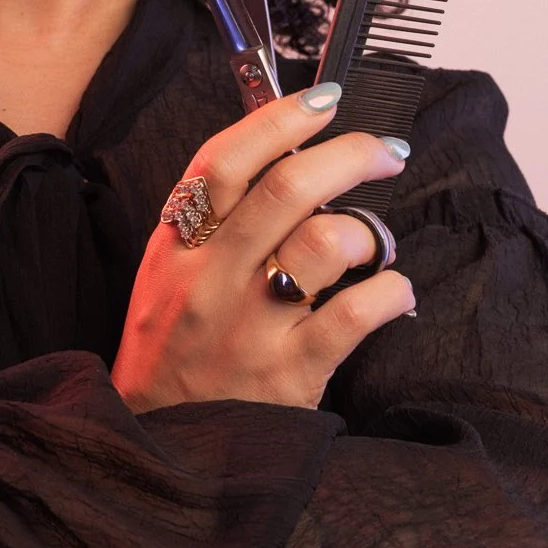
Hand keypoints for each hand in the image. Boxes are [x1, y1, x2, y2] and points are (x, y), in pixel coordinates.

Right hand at [110, 89, 414, 413]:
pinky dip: (391, 293)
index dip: (279, 119)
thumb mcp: (167, 271)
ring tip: (374, 241)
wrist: (154, 448)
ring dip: (368, 230)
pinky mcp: (290, 375)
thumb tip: (287, 152)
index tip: (324, 99)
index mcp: (178, 244)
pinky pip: (355, 315)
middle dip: (350, 154)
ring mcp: (250, 326)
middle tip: (385, 150)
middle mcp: (211, 277)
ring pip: (325, 243)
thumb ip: (215, 217)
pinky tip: (393, 293)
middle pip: (287, 187)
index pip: (224, 160)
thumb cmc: (173, 347)